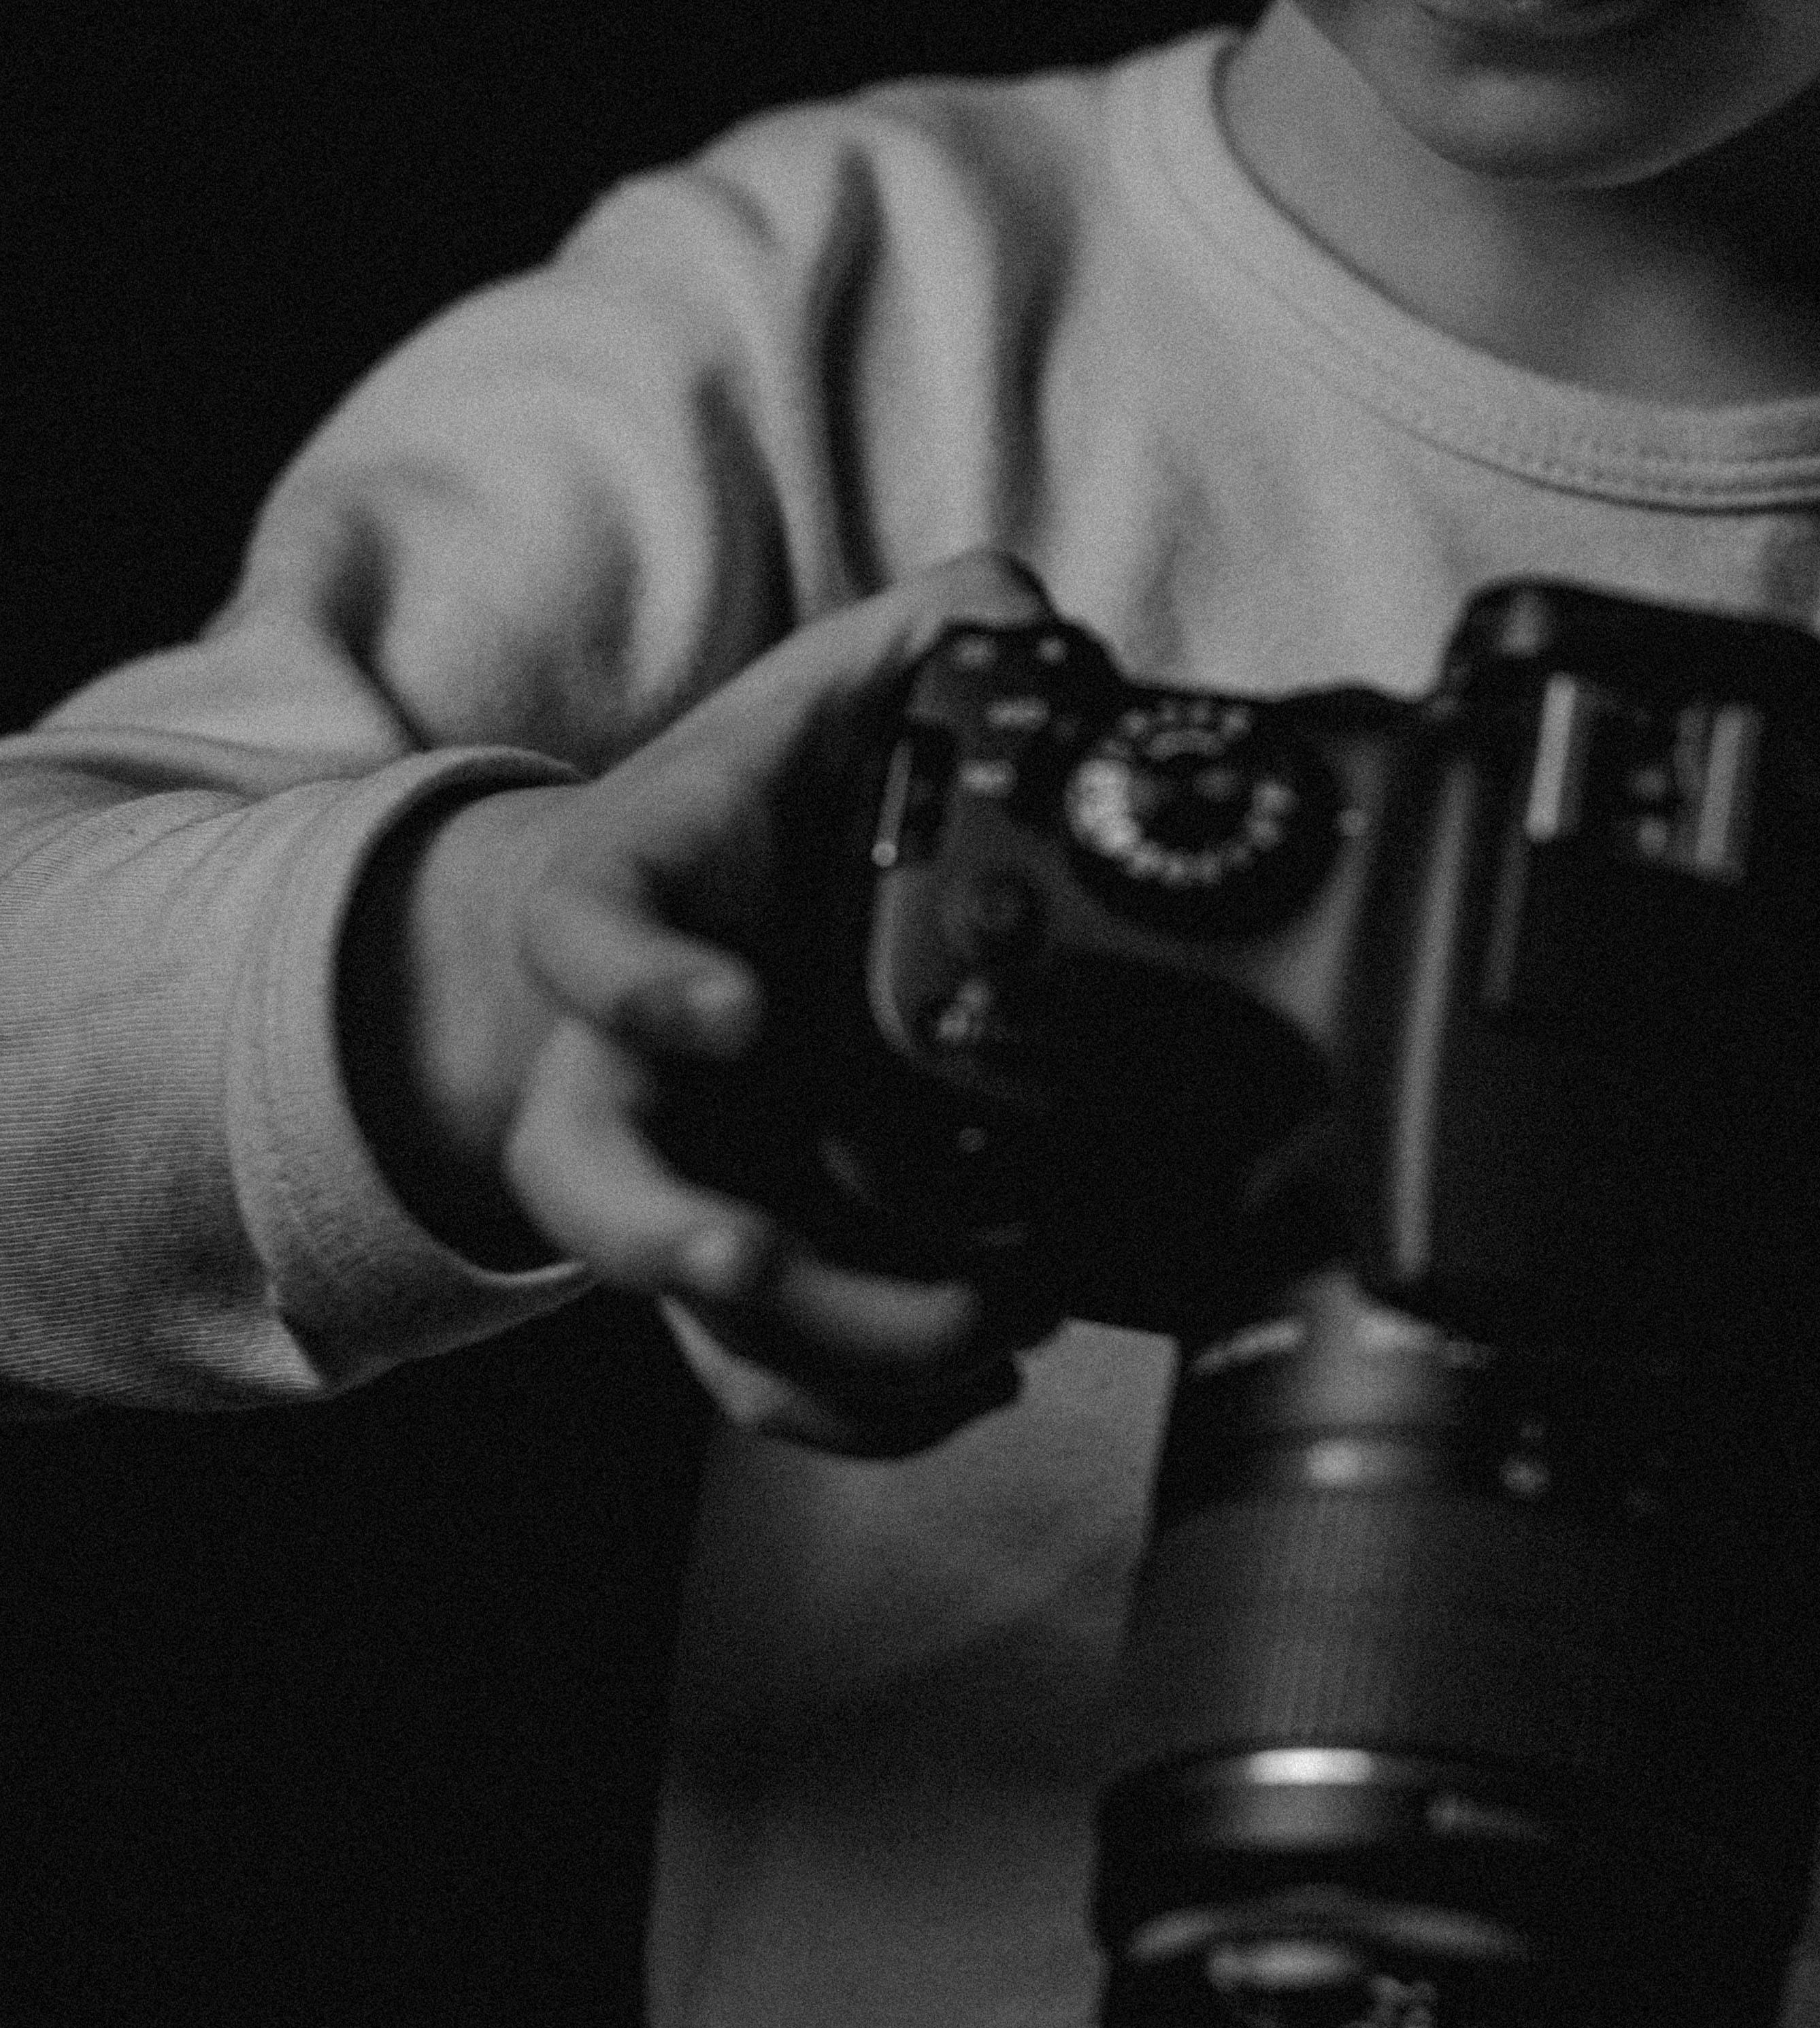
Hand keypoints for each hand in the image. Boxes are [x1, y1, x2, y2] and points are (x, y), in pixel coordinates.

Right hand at [340, 550, 1060, 1451]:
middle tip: (759, 1258)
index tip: (732, 1006)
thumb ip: (937, 632)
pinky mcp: (746, 1260)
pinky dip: (867, 1409)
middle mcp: (631, 1062)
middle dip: (667, 1233)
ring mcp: (683, 1174)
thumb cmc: (755, 804)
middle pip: (588, 1177)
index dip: (635, 977)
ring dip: (820, 1347)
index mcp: (635, 906)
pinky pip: (772, 1375)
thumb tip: (1030, 618)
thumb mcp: (832, 694)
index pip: (581, 931)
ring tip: (970, 1335)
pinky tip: (981, 1383)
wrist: (691, 907)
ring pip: (692, 1309)